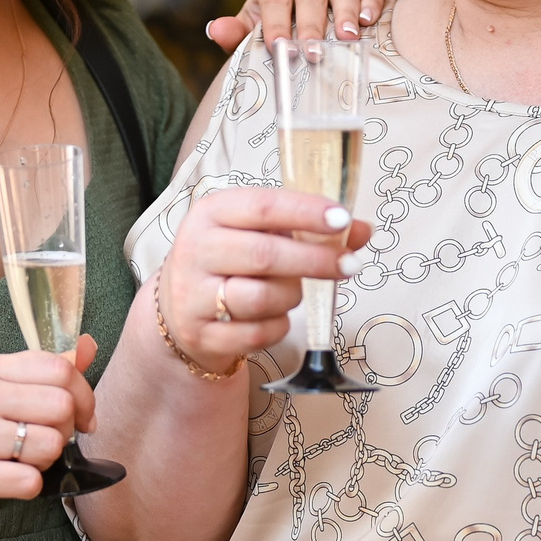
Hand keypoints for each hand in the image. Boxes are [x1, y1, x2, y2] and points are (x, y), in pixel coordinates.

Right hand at [0, 338, 98, 540]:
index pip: (59, 367)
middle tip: (44, 444)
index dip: (83, 396)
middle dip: (66, 431)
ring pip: (50, 445)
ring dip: (46, 461)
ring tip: (19, 462)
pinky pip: (30, 482)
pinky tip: (6, 482)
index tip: (81, 418)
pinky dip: (28, 487)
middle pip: (62, 406)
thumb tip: (89, 346)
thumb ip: (40, 372)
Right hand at [157, 189, 373, 375]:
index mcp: (211, 212)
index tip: (342, 220)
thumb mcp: (260, 233)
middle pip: (265, 254)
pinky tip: (275, 315)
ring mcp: (193, 294)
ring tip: (294, 291)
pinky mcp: (200, 333)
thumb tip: (361, 230)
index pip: (263, 207)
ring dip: (292, 296)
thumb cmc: (229, 261)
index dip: (306, 212)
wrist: (180, 307)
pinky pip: (257, 333)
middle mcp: (196, 249)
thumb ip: (308, 229)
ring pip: (262, 297)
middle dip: (314, 260)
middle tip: (348, 265)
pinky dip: (278, 326)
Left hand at [206, 0, 389, 49]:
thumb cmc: (279, 26)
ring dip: (345, 12)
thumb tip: (215, 30)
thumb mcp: (255, 31)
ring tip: (346, 36)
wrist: (311, 18)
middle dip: (311, 24)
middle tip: (313, 51)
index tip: (278, 46)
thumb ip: (236, 33)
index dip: (275, 21)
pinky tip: (368, 20)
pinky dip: (371, 2)